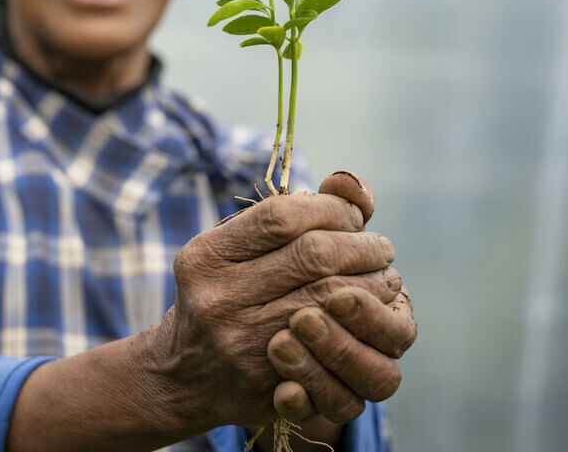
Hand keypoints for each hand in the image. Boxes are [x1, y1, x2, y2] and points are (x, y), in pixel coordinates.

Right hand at [149, 177, 396, 430]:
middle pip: (314, 254)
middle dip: (361, 245)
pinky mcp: (270, 380)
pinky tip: (373, 312)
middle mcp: (219, 297)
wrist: (184, 377)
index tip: (353, 215)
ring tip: (383, 276)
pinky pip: (335, 341)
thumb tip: (353, 187)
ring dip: (372, 281)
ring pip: (331, 297)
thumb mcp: (233, 249)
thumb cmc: (222, 296)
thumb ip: (288, 213)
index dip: (330, 209)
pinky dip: (365, 321)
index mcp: (207, 257)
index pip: (282, 216)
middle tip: (380, 248)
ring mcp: (243, 342)